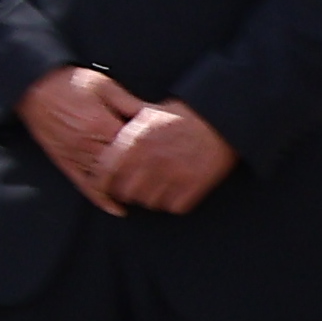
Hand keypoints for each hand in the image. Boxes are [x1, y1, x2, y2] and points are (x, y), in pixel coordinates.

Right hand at [22, 64, 151, 206]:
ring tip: (146, 195)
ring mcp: (75, 156)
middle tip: (163, 181)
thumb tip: (155, 115)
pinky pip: (84, 186)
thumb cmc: (67, 82)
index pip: (136, 150)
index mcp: (101, 125)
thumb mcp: (103, 85)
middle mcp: (88, 145)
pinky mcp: (63, 161)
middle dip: (144, 176)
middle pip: (124, 170)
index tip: (167, 158)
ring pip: (107, 182)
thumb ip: (128, 102)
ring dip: (126, 190)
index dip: (153, 156)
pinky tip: (116, 209)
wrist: (32, 85)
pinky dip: (101, 199)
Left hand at [100, 99, 235, 215]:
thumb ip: (125, 130)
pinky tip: (173, 192)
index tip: (103, 184)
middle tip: (131, 188)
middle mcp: (152, 159)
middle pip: (125, 192)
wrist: (221, 120)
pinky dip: (172, 203)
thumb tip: (102, 139)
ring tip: (153, 189)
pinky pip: (174, 207)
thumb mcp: (147, 113)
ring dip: (149, 198)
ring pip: (149, 202)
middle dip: (126, 191)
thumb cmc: (181, 116)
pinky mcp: (195, 186)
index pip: (104, 170)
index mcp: (136, 140)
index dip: (100, 180)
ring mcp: (174, 174)